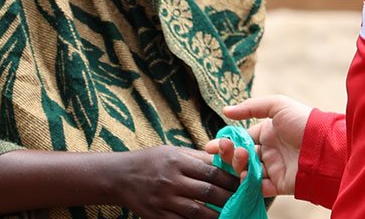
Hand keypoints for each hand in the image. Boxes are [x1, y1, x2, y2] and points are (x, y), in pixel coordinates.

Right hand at [113, 145, 237, 218]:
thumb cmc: (152, 161)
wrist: (120, 176)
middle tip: (244, 202)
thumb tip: (226, 161)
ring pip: (198, 212)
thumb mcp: (173, 152)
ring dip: (218, 216)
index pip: (212, 171)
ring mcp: (164, 200)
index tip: (244, 184)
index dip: (231, 179)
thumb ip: (198, 158)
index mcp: (178, 161)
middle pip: (208, 192)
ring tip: (232, 215)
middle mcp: (171, 180)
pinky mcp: (157, 216)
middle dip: (229, 199)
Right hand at [206, 95, 311, 196]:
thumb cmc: (302, 121)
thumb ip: (250, 107)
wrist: (323, 146)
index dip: (228, 142)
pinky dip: (249, 184)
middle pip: (242, 156)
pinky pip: (258, 188)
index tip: (212, 145)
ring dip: (238, 166)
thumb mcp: (277, 105)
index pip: (243, 139)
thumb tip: (226, 111)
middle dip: (229, 154)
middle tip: (222, 150)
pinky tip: (244, 176)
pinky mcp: (279, 185)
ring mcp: (273, 168)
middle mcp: (269, 151)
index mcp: (268, 133)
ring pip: (247, 171)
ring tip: (242, 158)